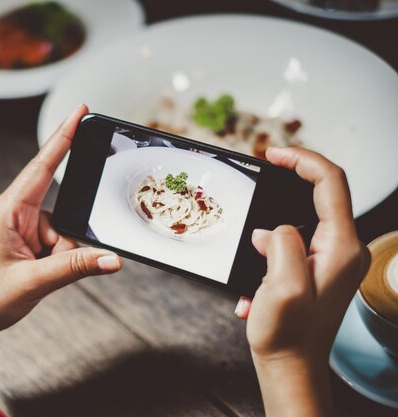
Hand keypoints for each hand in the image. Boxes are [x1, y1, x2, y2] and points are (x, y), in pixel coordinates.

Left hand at [0, 104, 121, 375]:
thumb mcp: (34, 282)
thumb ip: (76, 267)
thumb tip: (112, 259)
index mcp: (6, 210)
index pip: (42, 167)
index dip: (63, 137)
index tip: (79, 111)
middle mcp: (11, 213)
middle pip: (59, 213)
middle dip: (63, 242)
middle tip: (47, 267)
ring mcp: (15, 228)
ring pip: (60, 233)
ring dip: (59, 257)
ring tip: (35, 279)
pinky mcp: (20, 243)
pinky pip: (53, 245)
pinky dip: (55, 262)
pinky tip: (37, 278)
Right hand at [235, 147, 368, 363]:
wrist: (291, 368)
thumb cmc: (288, 335)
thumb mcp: (281, 287)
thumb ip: (282, 244)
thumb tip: (272, 231)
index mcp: (340, 247)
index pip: (330, 182)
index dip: (302, 159)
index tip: (272, 154)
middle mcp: (342, 250)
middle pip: (320, 194)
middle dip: (287, 182)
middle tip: (259, 176)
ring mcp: (330, 260)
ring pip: (301, 219)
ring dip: (270, 229)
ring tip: (251, 256)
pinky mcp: (316, 269)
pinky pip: (291, 244)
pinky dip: (268, 254)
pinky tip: (255, 285)